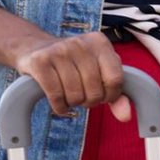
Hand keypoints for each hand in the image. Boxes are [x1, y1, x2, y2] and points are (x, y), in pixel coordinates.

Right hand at [10, 29, 131, 121]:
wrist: (34, 48)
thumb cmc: (74, 64)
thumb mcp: (99, 71)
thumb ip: (116, 93)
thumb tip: (126, 116)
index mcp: (100, 42)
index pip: (115, 79)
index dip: (110, 95)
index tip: (103, 95)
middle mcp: (80, 43)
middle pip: (95, 91)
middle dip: (90, 101)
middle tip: (82, 94)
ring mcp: (58, 51)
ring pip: (75, 96)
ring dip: (73, 103)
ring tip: (69, 94)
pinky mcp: (39, 62)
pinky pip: (56, 96)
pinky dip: (59, 106)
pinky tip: (58, 101)